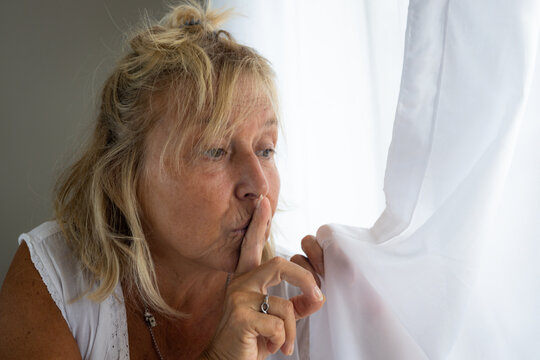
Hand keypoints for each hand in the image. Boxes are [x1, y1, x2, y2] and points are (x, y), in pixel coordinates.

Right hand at [201, 197, 324, 359]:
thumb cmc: (250, 340)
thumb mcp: (276, 319)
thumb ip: (296, 305)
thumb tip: (319, 296)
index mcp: (246, 280)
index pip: (253, 246)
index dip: (259, 224)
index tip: (263, 202)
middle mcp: (240, 284)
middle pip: (279, 265)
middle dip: (304, 278)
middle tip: (318, 295)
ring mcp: (238, 299)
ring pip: (284, 305)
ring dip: (291, 331)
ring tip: (283, 345)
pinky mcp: (240, 317)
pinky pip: (278, 324)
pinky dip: (283, 341)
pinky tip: (271, 348)